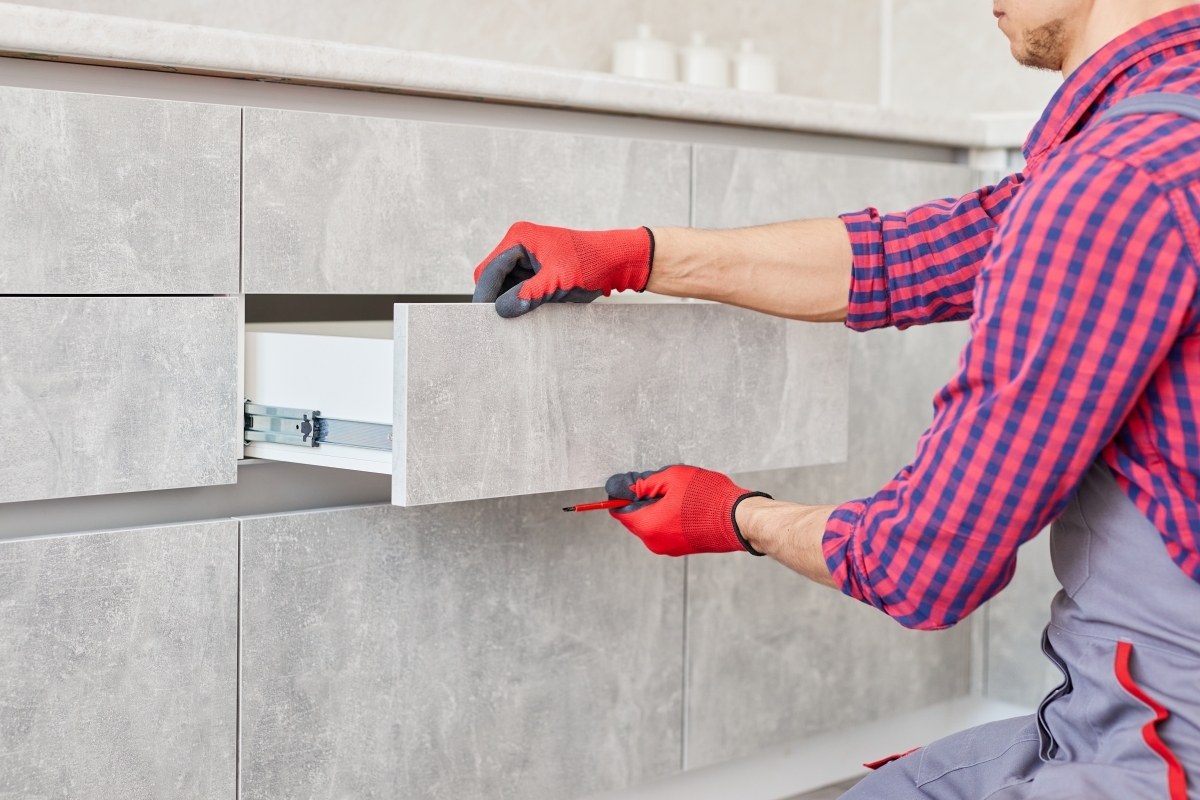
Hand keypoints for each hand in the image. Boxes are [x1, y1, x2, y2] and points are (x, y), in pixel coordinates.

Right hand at [472, 222, 653, 317]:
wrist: (617, 262)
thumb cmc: (591, 263)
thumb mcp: (557, 282)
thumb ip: (528, 295)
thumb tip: (501, 310)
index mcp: (520, 238)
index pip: (489, 269)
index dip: (485, 294)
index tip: (484, 317)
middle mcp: (520, 244)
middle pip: (493, 277)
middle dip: (496, 297)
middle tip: (499, 322)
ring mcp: (528, 257)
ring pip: (505, 285)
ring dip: (510, 300)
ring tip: (518, 317)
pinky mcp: (537, 270)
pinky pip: (519, 288)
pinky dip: (521, 300)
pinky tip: (528, 312)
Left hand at [605, 465, 770, 556]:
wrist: (740, 520)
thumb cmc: (709, 498)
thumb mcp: (671, 478)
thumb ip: (644, 483)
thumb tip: (624, 487)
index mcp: (647, 526)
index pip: (619, 510)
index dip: (623, 493)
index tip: (636, 480)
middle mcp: (654, 542)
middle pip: (636, 516)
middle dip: (645, 498)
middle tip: (665, 482)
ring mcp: (670, 548)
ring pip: (653, 522)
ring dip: (660, 506)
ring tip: (682, 493)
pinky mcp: (684, 548)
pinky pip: (668, 529)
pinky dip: (672, 516)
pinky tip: (690, 504)